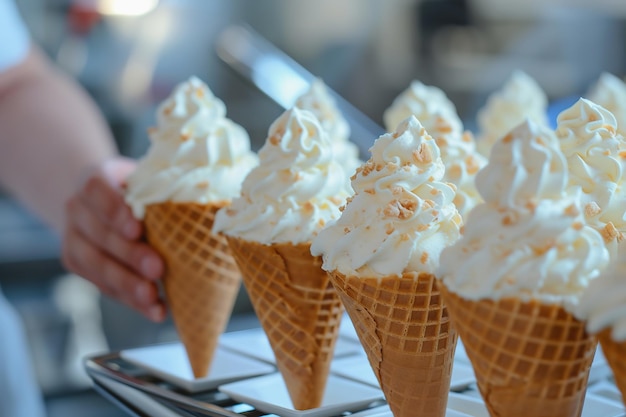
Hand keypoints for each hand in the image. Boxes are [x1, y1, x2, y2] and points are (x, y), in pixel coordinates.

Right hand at [62, 157, 166, 321]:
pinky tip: (154, 309)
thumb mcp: (146, 178)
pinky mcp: (77, 263)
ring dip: (127, 284)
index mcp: (93, 179)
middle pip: (100, 234)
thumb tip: (210, 207)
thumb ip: (164, 190)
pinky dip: (130, 300)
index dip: (116, 211)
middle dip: (130, 255)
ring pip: (96, 264)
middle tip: (158, 269)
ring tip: (153, 297)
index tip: (138, 229)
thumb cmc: (135, 187)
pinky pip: (103, 285)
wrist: (96, 200)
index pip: (97, 191)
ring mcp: (73, 237)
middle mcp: (77, 208)